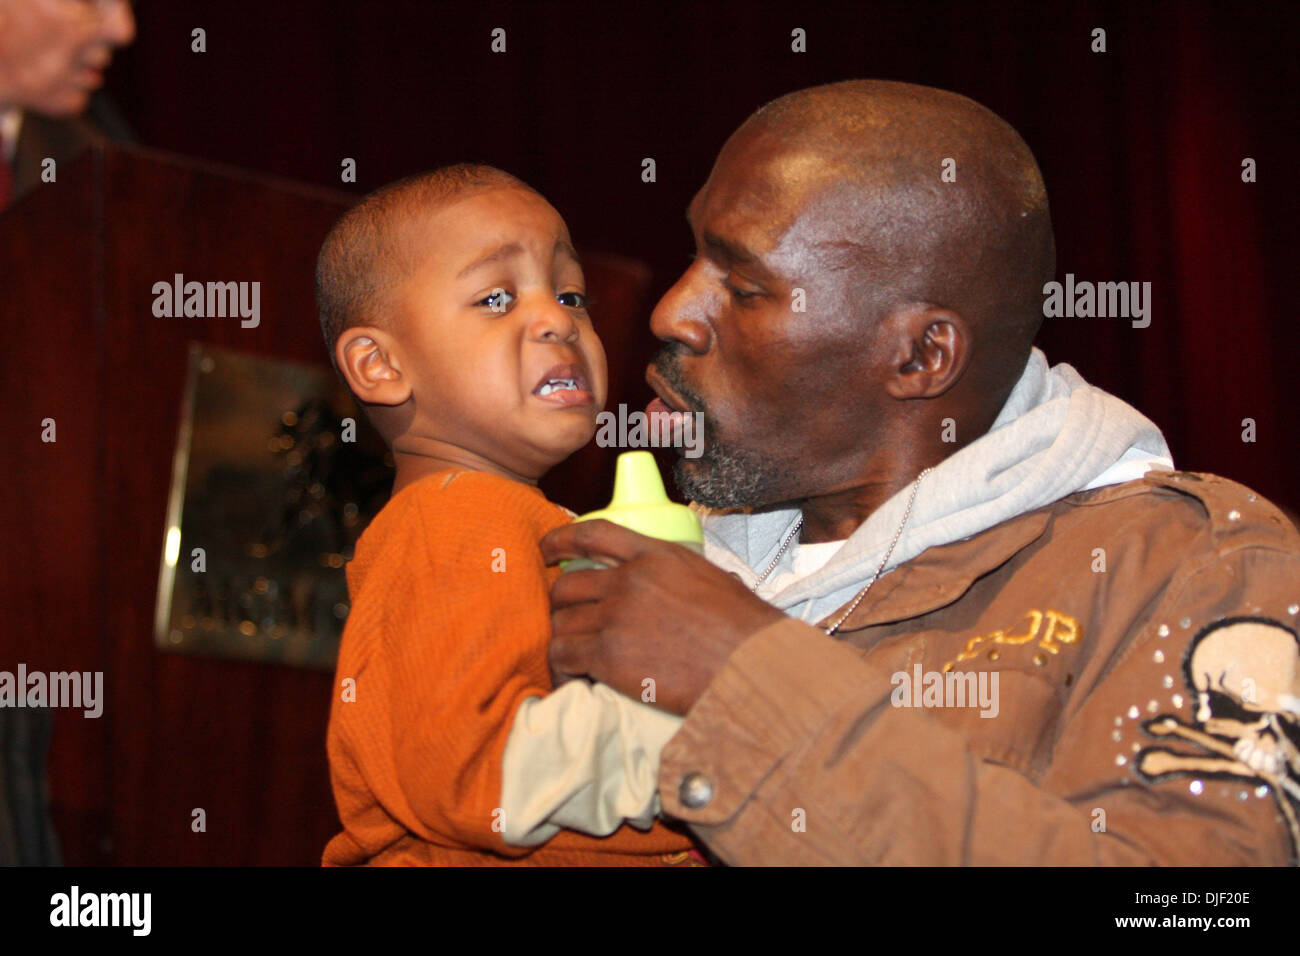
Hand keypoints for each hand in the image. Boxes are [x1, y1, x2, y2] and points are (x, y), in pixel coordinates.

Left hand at [540, 519, 787, 714]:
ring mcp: (617, 616)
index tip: (545, 550)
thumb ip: (684, 576)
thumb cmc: (748, 630)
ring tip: (575, 659)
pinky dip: (562, 670)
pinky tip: (572, 680)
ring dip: (564, 641)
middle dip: (561, 606)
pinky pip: (564, 657)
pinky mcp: (609, 655)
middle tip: (569, 623)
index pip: (593, 534)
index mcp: (657, 555)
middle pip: (568, 586)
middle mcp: (630, 580)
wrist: (753, 665)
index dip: (560, 540)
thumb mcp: (715, 581)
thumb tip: (686, 586)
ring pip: (561, 623)